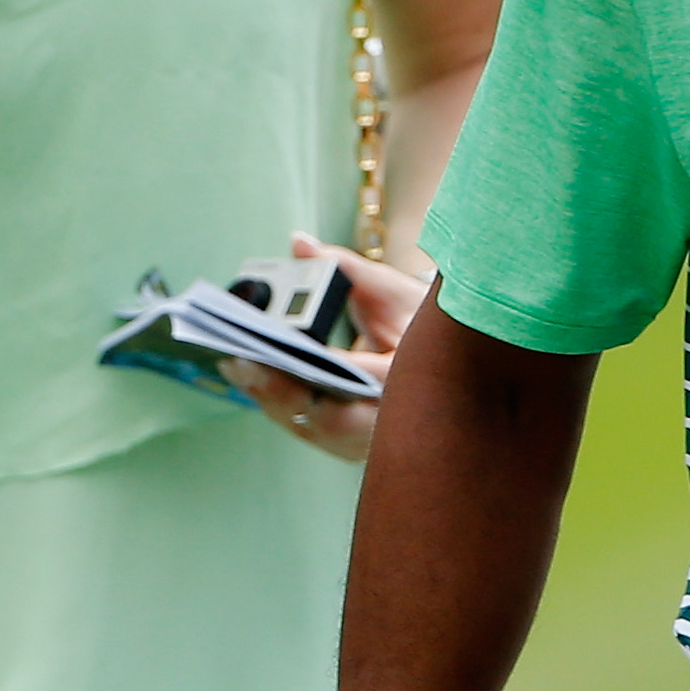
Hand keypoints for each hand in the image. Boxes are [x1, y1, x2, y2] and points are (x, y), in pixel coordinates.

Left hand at [229, 237, 430, 461]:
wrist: (455, 366)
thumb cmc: (426, 325)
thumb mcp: (394, 292)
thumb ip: (346, 269)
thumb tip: (300, 244)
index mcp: (412, 382)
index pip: (355, 378)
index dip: (311, 366)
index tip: (271, 347)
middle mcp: (395, 421)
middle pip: (327, 418)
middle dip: (279, 391)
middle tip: (239, 361)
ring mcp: (375, 441)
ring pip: (315, 430)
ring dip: (273, 400)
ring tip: (234, 363)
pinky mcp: (357, 446)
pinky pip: (313, 431)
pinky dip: (283, 406)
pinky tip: (252, 378)